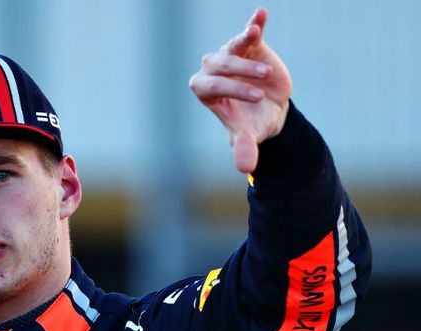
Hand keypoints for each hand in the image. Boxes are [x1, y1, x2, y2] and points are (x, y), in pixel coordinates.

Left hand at [189, 7, 292, 173]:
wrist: (269, 109)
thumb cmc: (252, 123)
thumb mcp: (248, 135)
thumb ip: (243, 148)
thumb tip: (245, 169)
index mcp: (206, 92)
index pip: (211, 86)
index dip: (232, 90)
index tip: (256, 98)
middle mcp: (212, 70)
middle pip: (220, 65)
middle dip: (241, 72)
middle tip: (264, 79)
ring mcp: (230, 54)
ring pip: (233, 47)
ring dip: (246, 45)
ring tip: (258, 39)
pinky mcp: (250, 44)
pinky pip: (249, 32)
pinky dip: (254, 23)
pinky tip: (260, 14)